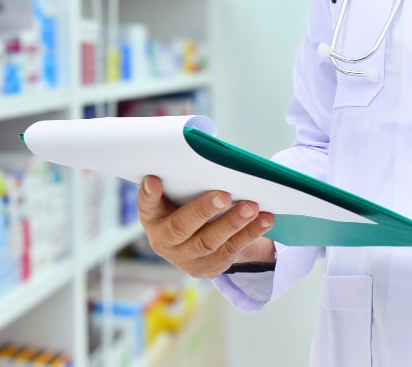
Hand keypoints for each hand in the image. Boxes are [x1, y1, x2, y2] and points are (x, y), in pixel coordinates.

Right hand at [137, 175, 274, 278]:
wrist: (197, 245)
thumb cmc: (188, 207)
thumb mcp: (179, 196)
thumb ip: (185, 180)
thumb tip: (205, 145)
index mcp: (153, 218)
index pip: (146, 205)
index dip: (148, 194)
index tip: (154, 179)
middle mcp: (164, 240)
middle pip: (181, 227)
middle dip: (203, 210)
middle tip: (223, 195)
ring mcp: (186, 257)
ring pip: (209, 241)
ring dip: (232, 223)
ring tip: (252, 206)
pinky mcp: (210, 266)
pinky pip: (231, 249)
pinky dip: (250, 233)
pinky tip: (265, 220)